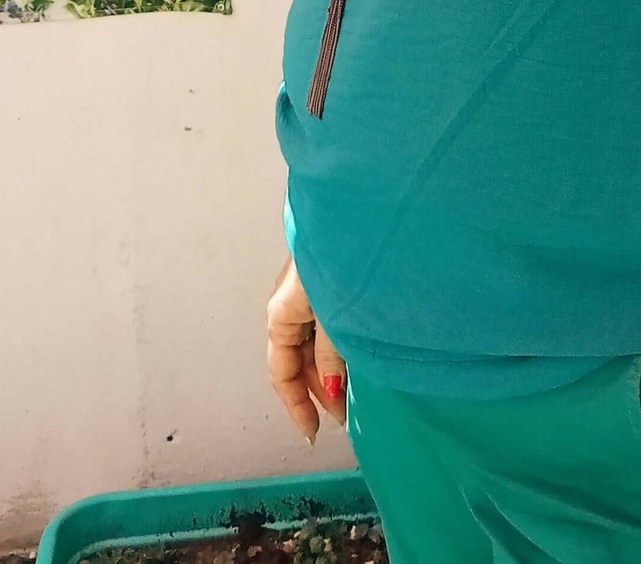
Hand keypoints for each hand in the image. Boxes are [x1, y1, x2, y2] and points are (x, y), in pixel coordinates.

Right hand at [267, 255, 346, 441]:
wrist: (360, 209)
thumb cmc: (342, 257)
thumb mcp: (333, 315)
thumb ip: (332, 356)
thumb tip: (332, 393)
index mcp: (282, 311)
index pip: (280, 370)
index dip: (296, 404)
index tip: (313, 432)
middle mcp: (290, 300)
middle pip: (296, 356)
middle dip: (317, 388)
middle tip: (344, 412)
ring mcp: (309, 288)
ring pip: (312, 340)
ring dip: (329, 367)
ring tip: (355, 389)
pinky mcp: (328, 277)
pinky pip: (326, 322)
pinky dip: (338, 344)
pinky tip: (358, 354)